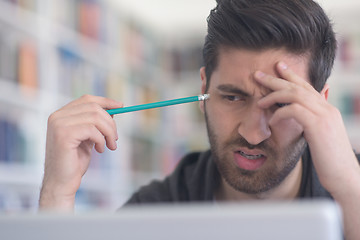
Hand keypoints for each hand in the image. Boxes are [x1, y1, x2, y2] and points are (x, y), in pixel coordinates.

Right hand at [39, 95, 122, 210]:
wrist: (62, 183)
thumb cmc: (74, 162)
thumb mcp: (88, 138)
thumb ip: (95, 124)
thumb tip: (113, 111)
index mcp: (61, 115)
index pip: (87, 99)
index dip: (105, 101)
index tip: (121, 106)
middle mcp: (57, 116)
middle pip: (93, 107)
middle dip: (110, 122)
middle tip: (115, 138)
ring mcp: (59, 124)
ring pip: (95, 118)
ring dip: (108, 132)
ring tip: (109, 146)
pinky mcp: (63, 135)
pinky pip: (92, 130)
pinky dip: (101, 139)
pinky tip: (99, 150)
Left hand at [254, 62, 359, 197]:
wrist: (345, 177)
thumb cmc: (329, 161)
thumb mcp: (319, 137)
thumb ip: (309, 123)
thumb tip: (296, 118)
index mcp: (327, 109)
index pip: (307, 87)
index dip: (291, 76)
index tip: (278, 67)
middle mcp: (327, 108)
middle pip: (299, 86)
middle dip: (276, 78)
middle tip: (258, 74)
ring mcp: (324, 116)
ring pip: (296, 94)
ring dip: (274, 95)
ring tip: (260, 101)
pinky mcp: (319, 126)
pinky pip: (295, 110)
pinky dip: (280, 112)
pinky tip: (272, 119)